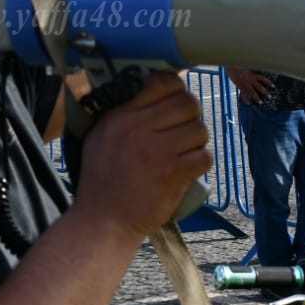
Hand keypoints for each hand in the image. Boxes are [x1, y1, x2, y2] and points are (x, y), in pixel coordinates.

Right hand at [75, 72, 212, 238]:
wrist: (104, 221)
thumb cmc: (101, 178)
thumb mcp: (100, 135)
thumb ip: (125, 111)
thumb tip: (156, 87)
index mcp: (121, 117)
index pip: (163, 83)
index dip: (176, 89)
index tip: (173, 102)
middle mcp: (138, 130)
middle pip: (188, 103)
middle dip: (191, 115)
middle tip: (183, 128)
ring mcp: (157, 153)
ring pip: (200, 130)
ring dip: (196, 140)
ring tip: (184, 150)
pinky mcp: (172, 176)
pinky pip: (204, 157)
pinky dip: (200, 162)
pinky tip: (187, 168)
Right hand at [226, 67, 273, 104]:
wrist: (232, 67)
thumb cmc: (239, 66)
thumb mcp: (247, 67)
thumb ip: (251, 71)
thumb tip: (255, 72)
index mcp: (253, 75)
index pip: (263, 79)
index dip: (268, 82)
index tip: (274, 86)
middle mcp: (250, 80)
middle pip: (259, 87)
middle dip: (265, 92)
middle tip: (270, 97)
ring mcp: (245, 84)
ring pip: (252, 92)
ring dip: (257, 98)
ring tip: (261, 102)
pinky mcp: (240, 86)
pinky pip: (244, 94)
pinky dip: (246, 99)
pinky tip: (248, 103)